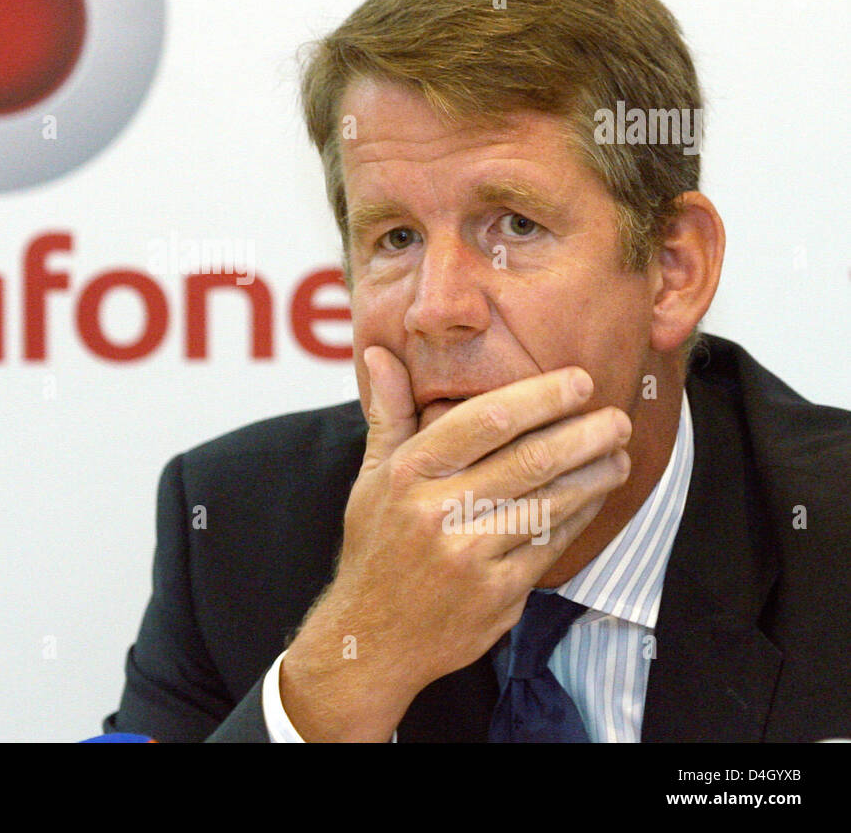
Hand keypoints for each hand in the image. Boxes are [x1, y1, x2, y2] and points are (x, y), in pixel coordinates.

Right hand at [280, 346, 631, 740]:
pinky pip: (552, 544)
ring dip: (594, 473)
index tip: (578, 381)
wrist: (373, 638)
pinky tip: (595, 495)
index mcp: (408, 474)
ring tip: (618, 453)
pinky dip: (580, 514)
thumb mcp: (371, 477)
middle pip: (529, 459)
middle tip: (617, 417)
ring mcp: (470, 556)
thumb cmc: (377, 547)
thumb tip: (377, 352)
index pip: (486, 420)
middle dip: (584, 433)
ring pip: (550, 502)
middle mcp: (437, 512)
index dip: (541, 396)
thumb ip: (388, 413)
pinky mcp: (498, 593)